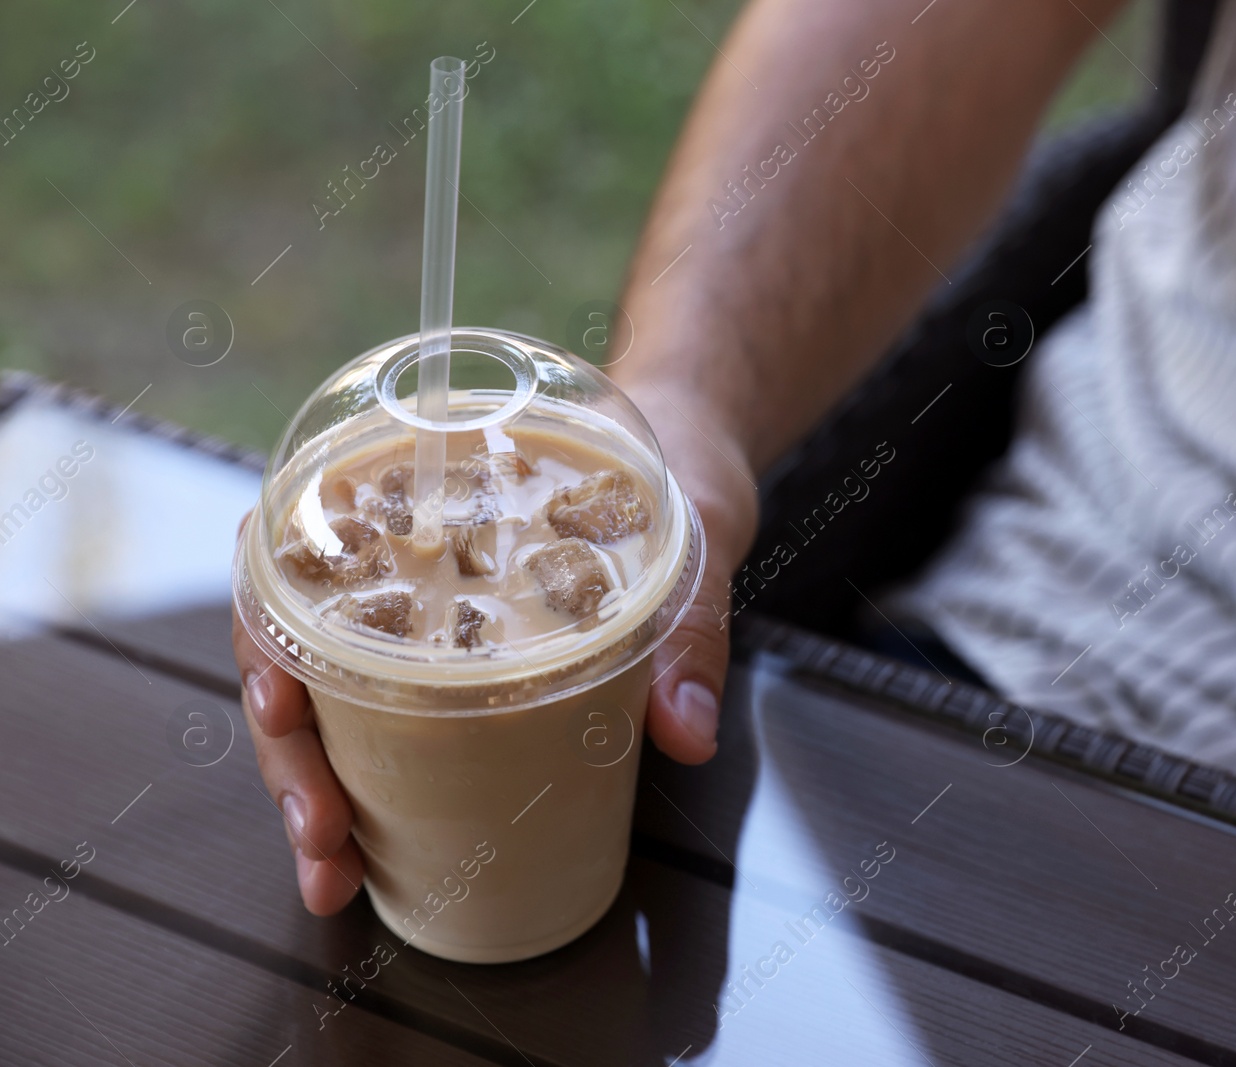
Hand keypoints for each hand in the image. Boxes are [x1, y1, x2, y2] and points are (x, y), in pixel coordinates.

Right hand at [231, 387, 755, 912]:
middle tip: (322, 837)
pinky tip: (366, 852)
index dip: (267, 632)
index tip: (283, 709)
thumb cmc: (672, 461)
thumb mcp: (691, 532)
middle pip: (296, 650)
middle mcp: (398, 553)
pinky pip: (388, 717)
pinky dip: (367, 786)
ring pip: (328, 697)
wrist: (696, 452)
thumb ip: (688, 633)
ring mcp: (421, 611)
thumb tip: (685, 735)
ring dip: (315, 788)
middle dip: (292, 755)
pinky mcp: (458, 657)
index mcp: (420, 489)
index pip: (295, 551)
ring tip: (332, 872)